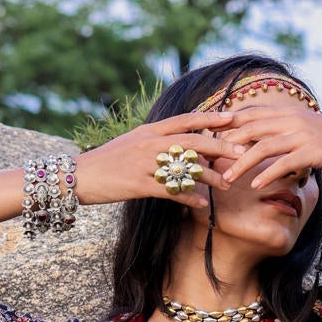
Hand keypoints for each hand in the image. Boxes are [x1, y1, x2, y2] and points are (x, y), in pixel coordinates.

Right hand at [73, 119, 235, 209]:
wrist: (79, 175)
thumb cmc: (108, 161)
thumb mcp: (132, 143)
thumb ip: (156, 141)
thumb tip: (180, 144)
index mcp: (150, 131)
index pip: (186, 120)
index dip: (210, 118)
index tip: (232, 118)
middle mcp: (150, 143)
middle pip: (192, 141)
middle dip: (220, 147)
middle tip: (242, 153)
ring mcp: (145, 163)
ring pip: (185, 167)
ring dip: (210, 177)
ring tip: (227, 185)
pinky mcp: (139, 184)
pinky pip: (170, 191)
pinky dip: (188, 197)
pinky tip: (202, 204)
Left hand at [205, 103, 321, 190]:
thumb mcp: (311, 131)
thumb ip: (288, 134)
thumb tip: (268, 147)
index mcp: (288, 112)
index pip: (249, 115)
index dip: (225, 126)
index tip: (206, 139)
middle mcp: (291, 119)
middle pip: (248, 128)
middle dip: (225, 145)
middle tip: (206, 161)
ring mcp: (302, 134)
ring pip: (262, 146)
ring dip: (241, 164)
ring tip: (226, 180)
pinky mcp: (314, 151)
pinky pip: (284, 163)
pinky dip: (268, 174)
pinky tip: (256, 186)